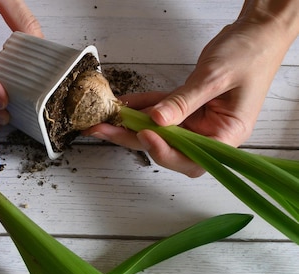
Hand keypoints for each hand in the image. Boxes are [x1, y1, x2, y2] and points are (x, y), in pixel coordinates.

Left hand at [87, 1, 298, 176]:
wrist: (257, 31)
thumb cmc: (250, 53)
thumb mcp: (214, 78)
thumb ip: (184, 101)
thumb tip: (157, 121)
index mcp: (227, 134)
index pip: (192, 157)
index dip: (165, 151)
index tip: (144, 135)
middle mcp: (210, 132)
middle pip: (168, 146)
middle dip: (134, 139)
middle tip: (105, 130)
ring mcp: (196, 120)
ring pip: (158, 129)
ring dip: (130, 124)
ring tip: (103, 120)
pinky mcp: (187, 105)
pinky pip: (159, 110)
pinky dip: (140, 106)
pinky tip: (121, 104)